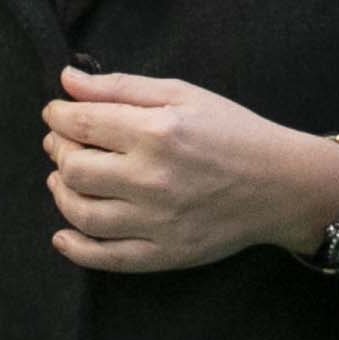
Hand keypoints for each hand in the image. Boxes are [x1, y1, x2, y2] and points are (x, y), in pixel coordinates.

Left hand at [44, 69, 338, 273]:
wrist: (282, 184)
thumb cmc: (233, 131)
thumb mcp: (182, 93)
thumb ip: (121, 87)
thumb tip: (67, 81)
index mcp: (155, 132)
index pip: (81, 124)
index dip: (57, 116)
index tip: (56, 112)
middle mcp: (151, 179)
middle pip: (74, 169)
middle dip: (58, 150)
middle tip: (62, 142)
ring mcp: (156, 222)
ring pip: (82, 214)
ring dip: (60, 193)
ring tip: (62, 179)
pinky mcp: (165, 254)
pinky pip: (106, 258)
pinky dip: (75, 249)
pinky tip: (63, 235)